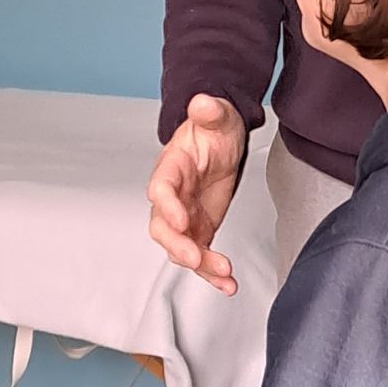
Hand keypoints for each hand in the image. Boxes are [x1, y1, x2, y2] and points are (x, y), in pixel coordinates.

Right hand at [148, 95, 248, 293]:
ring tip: (224, 274)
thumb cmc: (213, 130)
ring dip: (200, 264)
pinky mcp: (199, 230)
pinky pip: (201, 255)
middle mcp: (172, 197)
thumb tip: (202, 102)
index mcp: (171, 168)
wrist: (220, 142)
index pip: (160, 188)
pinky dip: (212, 273)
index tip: (180, 217)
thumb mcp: (217, 116)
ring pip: (182, 247)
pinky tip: (227, 284)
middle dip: (177, 244)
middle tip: (194, 257)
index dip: (166, 204)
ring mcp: (184, 216)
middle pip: (162, 226)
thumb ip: (210, 112)